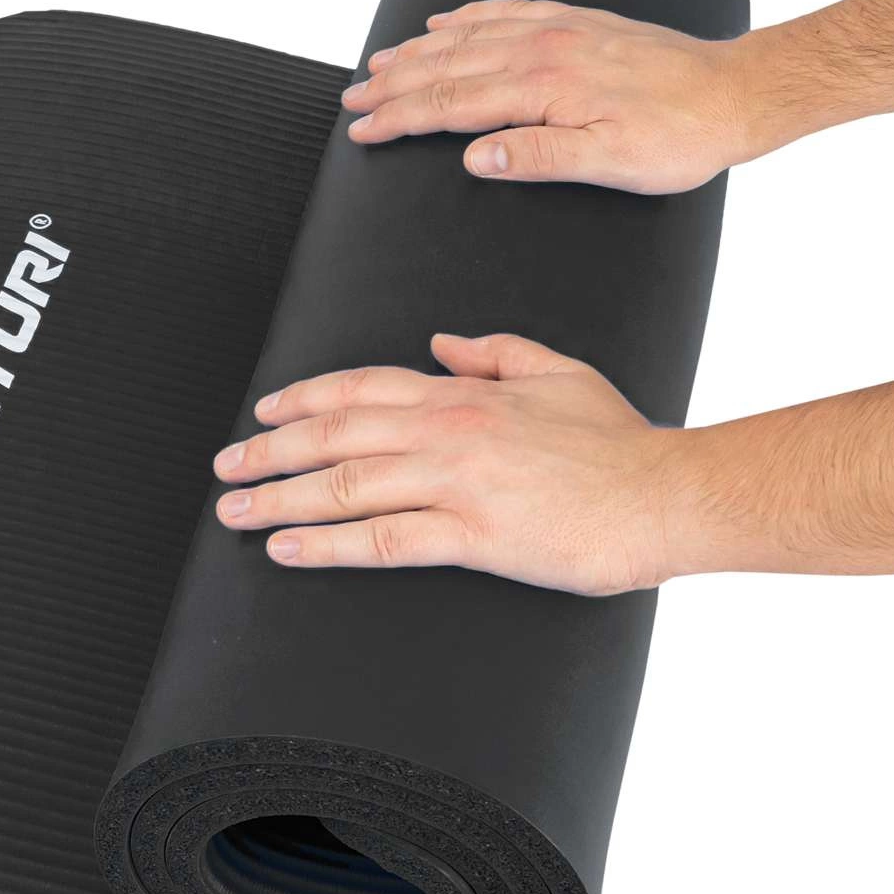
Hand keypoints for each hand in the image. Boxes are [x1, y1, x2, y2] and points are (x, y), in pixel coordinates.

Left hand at [212, 332, 681, 595]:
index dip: (303, 400)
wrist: (666, 494)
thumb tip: (442, 343)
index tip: (262, 416)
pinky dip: (326, 544)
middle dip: (270, 452)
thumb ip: (496, 352)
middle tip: (227, 469)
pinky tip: (288, 550)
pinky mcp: (473, 534)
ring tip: (236, 513)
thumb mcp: (558, 372)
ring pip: (345, 484)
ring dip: (280, 499)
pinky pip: (383, 539)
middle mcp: (448, 429)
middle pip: (335, 434)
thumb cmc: (619, 443)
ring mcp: (457, 480)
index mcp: (464, 392)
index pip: (361, 388)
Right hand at [340, 0, 752, 193]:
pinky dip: (467, 16)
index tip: (362, 132)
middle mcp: (544, 48)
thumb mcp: (608, 163)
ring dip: (417, 51)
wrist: (735, 93)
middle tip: (351, 102)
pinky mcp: (577, 22)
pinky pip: (506, 10)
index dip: (399, 120)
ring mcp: (559, 29)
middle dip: (393, 85)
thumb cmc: (678, 138)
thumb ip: (536, 156)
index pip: (451, 105)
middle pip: (447, 66)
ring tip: (378, 64)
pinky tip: (445, 22)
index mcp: (544, 86)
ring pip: (469, 35)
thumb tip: (473, 158)